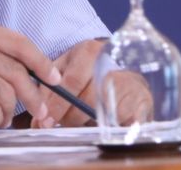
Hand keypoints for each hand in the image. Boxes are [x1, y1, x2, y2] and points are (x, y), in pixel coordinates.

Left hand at [31, 39, 152, 127]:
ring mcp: (131, 85)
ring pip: (103, 115)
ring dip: (85, 124)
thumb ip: (47, 87)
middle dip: (68, 117)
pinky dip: (109, 129)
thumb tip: (37, 119)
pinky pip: (124, 124)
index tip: (44, 119)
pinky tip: (98, 127)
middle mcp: (112, 65)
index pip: (72, 81)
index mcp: (89, 51)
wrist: (123, 67)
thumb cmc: (86, 68)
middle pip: (87, 100)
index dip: (57, 104)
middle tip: (57, 124)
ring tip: (75, 122)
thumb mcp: (64, 67)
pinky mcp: (144, 103)